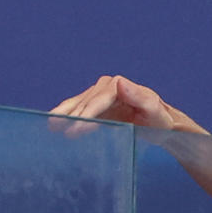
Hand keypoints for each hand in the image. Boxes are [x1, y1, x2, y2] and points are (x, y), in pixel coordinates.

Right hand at [49, 75, 191, 132]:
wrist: (161, 126)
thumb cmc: (160, 121)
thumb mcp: (155, 112)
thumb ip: (140, 98)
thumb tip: (120, 82)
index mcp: (120, 86)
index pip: (98, 99)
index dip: (86, 113)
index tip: (76, 128)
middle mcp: (108, 86)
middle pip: (85, 101)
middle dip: (72, 116)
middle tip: (58, 130)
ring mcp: (100, 95)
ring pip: (78, 103)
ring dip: (63, 113)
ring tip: (50, 124)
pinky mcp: (96, 105)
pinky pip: (78, 109)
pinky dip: (66, 115)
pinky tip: (54, 123)